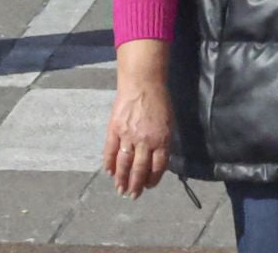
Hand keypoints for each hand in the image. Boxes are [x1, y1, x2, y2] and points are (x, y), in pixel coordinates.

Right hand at [104, 80, 173, 198]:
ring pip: (124, 163)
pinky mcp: (115, 128)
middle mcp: (145, 141)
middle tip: (132, 196)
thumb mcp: (168, 123)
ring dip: (122, 178)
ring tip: (120, 189)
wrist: (142, 82)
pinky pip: (110, 150)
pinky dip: (109, 162)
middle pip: (140, 169)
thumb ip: (162, 142)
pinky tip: (108, 171)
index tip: (148, 186)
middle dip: (136, 185)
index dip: (152, 180)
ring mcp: (128, 135)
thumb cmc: (159, 101)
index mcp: (161, 140)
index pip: (157, 167)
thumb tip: (156, 160)